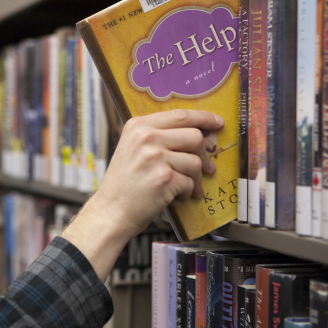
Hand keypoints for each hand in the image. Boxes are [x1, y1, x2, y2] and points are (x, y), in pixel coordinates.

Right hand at [61, 109, 224, 280]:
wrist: (111, 212)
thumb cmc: (124, 184)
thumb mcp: (133, 149)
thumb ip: (159, 137)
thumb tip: (199, 134)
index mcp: (138, 126)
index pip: (180, 115)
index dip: (204, 118)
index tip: (217, 123)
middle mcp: (146, 138)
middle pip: (194, 136)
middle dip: (204, 154)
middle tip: (207, 167)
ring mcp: (155, 158)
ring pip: (196, 161)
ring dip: (195, 178)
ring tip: (185, 187)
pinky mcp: (164, 179)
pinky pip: (190, 182)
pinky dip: (187, 192)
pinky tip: (176, 196)